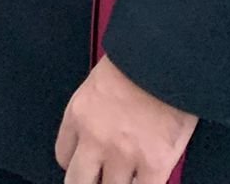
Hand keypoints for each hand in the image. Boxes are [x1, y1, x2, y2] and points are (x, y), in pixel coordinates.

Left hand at [55, 55, 196, 183]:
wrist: (165, 57)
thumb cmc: (135, 60)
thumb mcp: (99, 82)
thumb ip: (95, 112)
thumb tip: (100, 132)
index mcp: (79, 114)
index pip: (63, 155)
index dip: (76, 162)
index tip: (85, 164)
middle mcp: (95, 138)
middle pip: (78, 182)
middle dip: (87, 182)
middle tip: (97, 179)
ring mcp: (124, 155)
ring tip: (125, 176)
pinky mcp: (154, 164)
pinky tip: (147, 179)